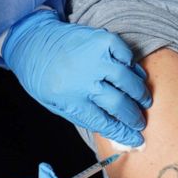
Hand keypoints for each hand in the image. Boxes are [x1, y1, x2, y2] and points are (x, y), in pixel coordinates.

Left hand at [2, 9, 151, 146]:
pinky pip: (127, 56)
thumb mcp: (56, 105)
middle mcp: (84, 79)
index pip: (105, 123)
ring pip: (128, 80)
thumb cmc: (44, 77)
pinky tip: (132, 75)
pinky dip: (132, 66)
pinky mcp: (102, 39)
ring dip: (140, 94)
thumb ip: (85, 116)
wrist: (33, 41)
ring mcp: (95, 57)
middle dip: (134, 117)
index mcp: (69, 99)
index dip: (124, 133)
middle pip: (119, 104)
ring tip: (144, 101)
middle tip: (140, 122)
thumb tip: (117, 129)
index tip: (136, 138)